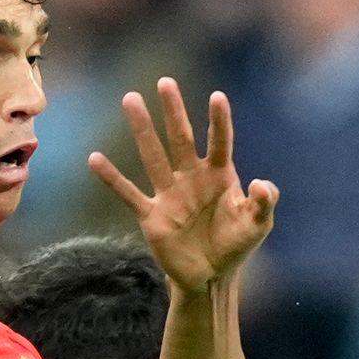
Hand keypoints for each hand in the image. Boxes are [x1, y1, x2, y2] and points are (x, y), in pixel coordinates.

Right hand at [92, 80, 278, 293]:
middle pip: (181, 138)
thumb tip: (262, 184)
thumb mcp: (258, 225)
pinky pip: (128, 193)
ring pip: (153, 156)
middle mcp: (192, 177)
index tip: (218, 97)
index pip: (220, 142)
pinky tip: (94, 159)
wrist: (210, 276)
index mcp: (220, 175)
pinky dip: (112, 178)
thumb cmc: (236, 245)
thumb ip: (264, 203)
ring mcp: (170, 194)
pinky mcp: (151, 215)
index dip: (219, 122)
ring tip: (130, 98)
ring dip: (142, 129)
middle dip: (174, 111)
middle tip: (165, 82)